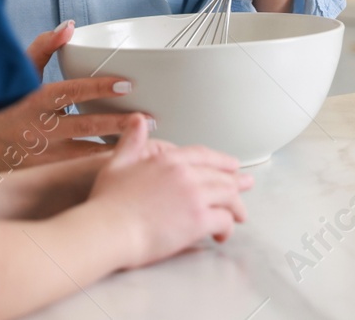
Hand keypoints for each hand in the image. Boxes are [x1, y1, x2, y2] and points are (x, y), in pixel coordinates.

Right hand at [0, 21, 149, 166]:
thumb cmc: (2, 103)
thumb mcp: (19, 72)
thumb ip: (44, 47)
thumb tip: (69, 26)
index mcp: (35, 100)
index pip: (71, 91)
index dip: (98, 88)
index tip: (127, 85)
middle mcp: (40, 128)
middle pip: (86, 125)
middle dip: (118, 123)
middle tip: (147, 119)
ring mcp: (43, 153)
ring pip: (86, 151)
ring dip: (115, 146)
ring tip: (143, 140)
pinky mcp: (45, 171)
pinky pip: (78, 167)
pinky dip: (100, 163)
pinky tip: (122, 159)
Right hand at [89, 116, 251, 264]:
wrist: (108, 229)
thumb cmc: (108, 203)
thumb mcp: (117, 163)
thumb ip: (131, 141)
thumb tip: (138, 119)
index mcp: (169, 159)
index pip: (203, 155)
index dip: (220, 160)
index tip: (231, 164)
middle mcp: (186, 174)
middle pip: (221, 176)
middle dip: (236, 181)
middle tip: (247, 184)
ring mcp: (195, 195)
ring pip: (228, 196)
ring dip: (236, 206)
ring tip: (240, 214)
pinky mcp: (199, 219)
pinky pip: (224, 220)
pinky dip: (227, 227)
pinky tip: (223, 234)